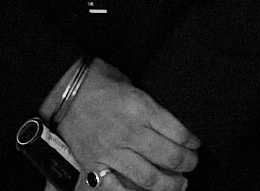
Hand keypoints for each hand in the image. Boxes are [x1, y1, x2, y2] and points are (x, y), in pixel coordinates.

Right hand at [55, 58, 199, 190]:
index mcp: (141, 108)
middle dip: (187, 163)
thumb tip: (167, 121)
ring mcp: (111, 151)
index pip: (179, 132)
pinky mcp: (94, 164)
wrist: (63, 88)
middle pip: (169, 157)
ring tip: (179, 183)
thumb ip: (148, 103)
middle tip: (192, 163)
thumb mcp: (131, 82)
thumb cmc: (97, 79)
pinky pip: (117, 188)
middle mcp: (129, 132)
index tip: (196, 144)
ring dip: (170, 184)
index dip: (192, 142)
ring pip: (150, 178)